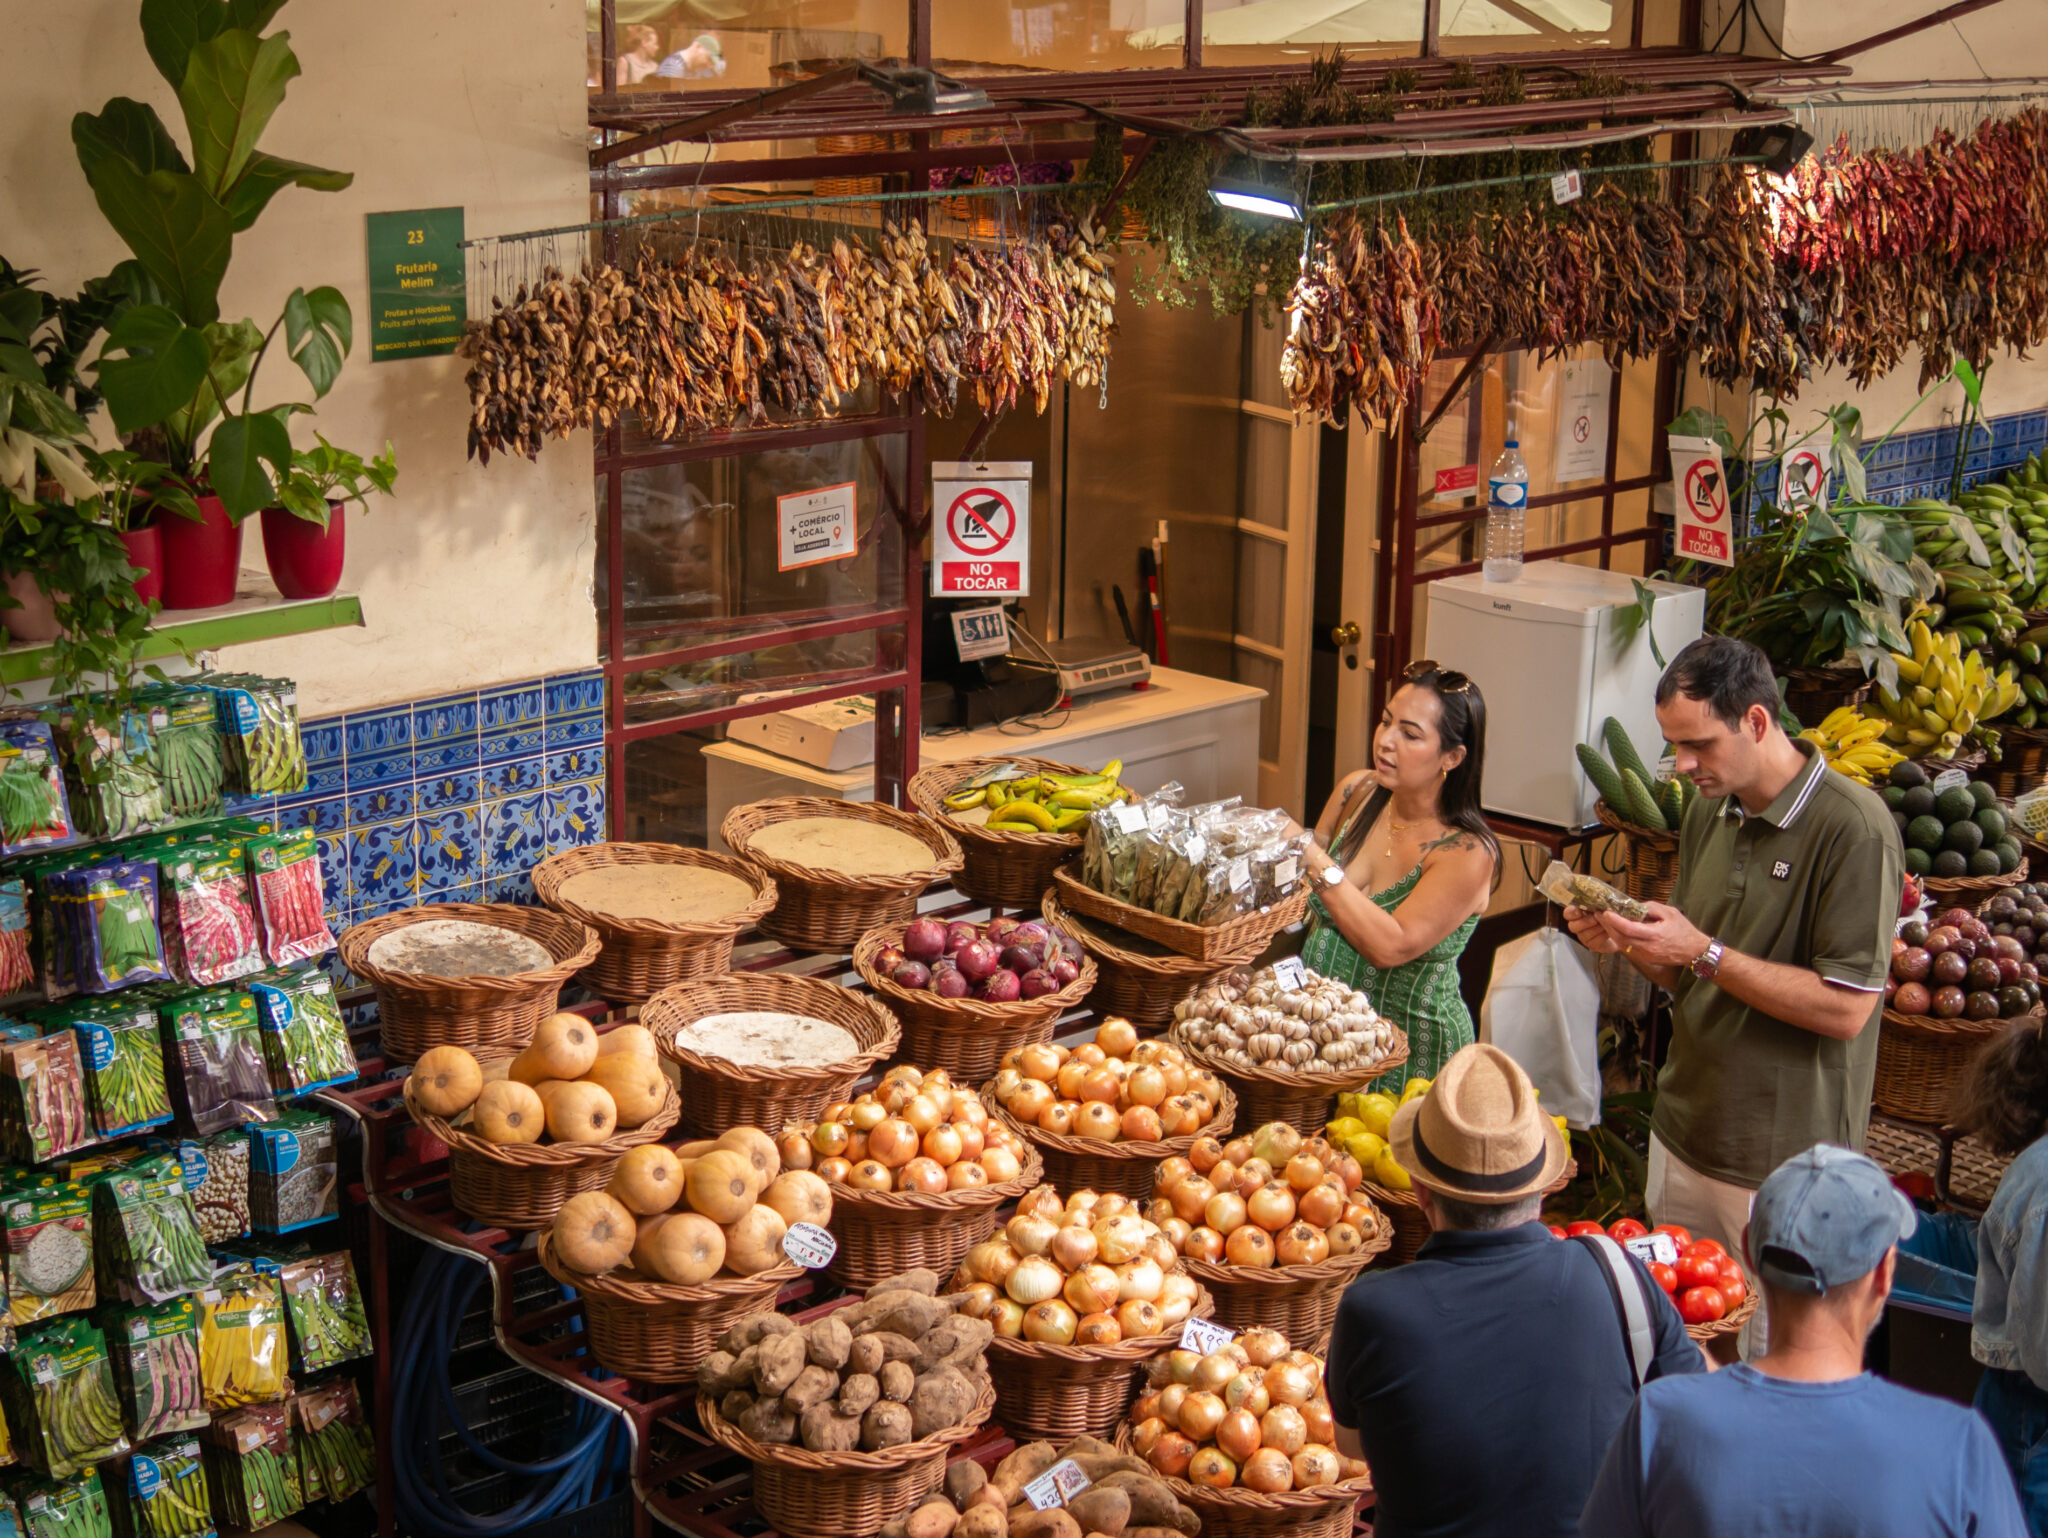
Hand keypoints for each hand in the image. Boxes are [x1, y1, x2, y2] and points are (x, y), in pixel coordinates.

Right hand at [1564, 905, 1624, 953]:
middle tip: (1596, 918)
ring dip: (1596, 928)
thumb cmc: (1612, 913)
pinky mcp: (1592, 945)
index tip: (1579, 911)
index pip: (1568, 913)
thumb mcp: (1606, 905)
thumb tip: (1599, 899)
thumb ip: (1599, 903)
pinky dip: (1602, 936)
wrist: (1621, 928)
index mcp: (1578, 913)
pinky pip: (1594, 942)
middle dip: (1585, 922)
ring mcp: (1584, 937)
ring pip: (1584, 935)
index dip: (1571, 913)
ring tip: (1607, 923)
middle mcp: (1578, 926)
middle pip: (1572, 926)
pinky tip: (1610, 932)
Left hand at [1596, 902, 1710, 969]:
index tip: (1604, 912)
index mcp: (1654, 935)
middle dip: (1607, 925)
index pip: (1628, 929)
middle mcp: (1648, 948)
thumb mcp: (1670, 912)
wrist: (1694, 951)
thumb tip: (1633, 906)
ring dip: (1612, 932)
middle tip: (1598, 914)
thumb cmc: (1683, 929)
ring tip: (1605, 920)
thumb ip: (1650, 908)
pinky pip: (1628, 948)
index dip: (1614, 921)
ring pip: (1622, 944)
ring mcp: (1645, 955)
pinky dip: (1620, 939)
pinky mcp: (1645, 959)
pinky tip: (1616, 930)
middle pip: (1621, 938)